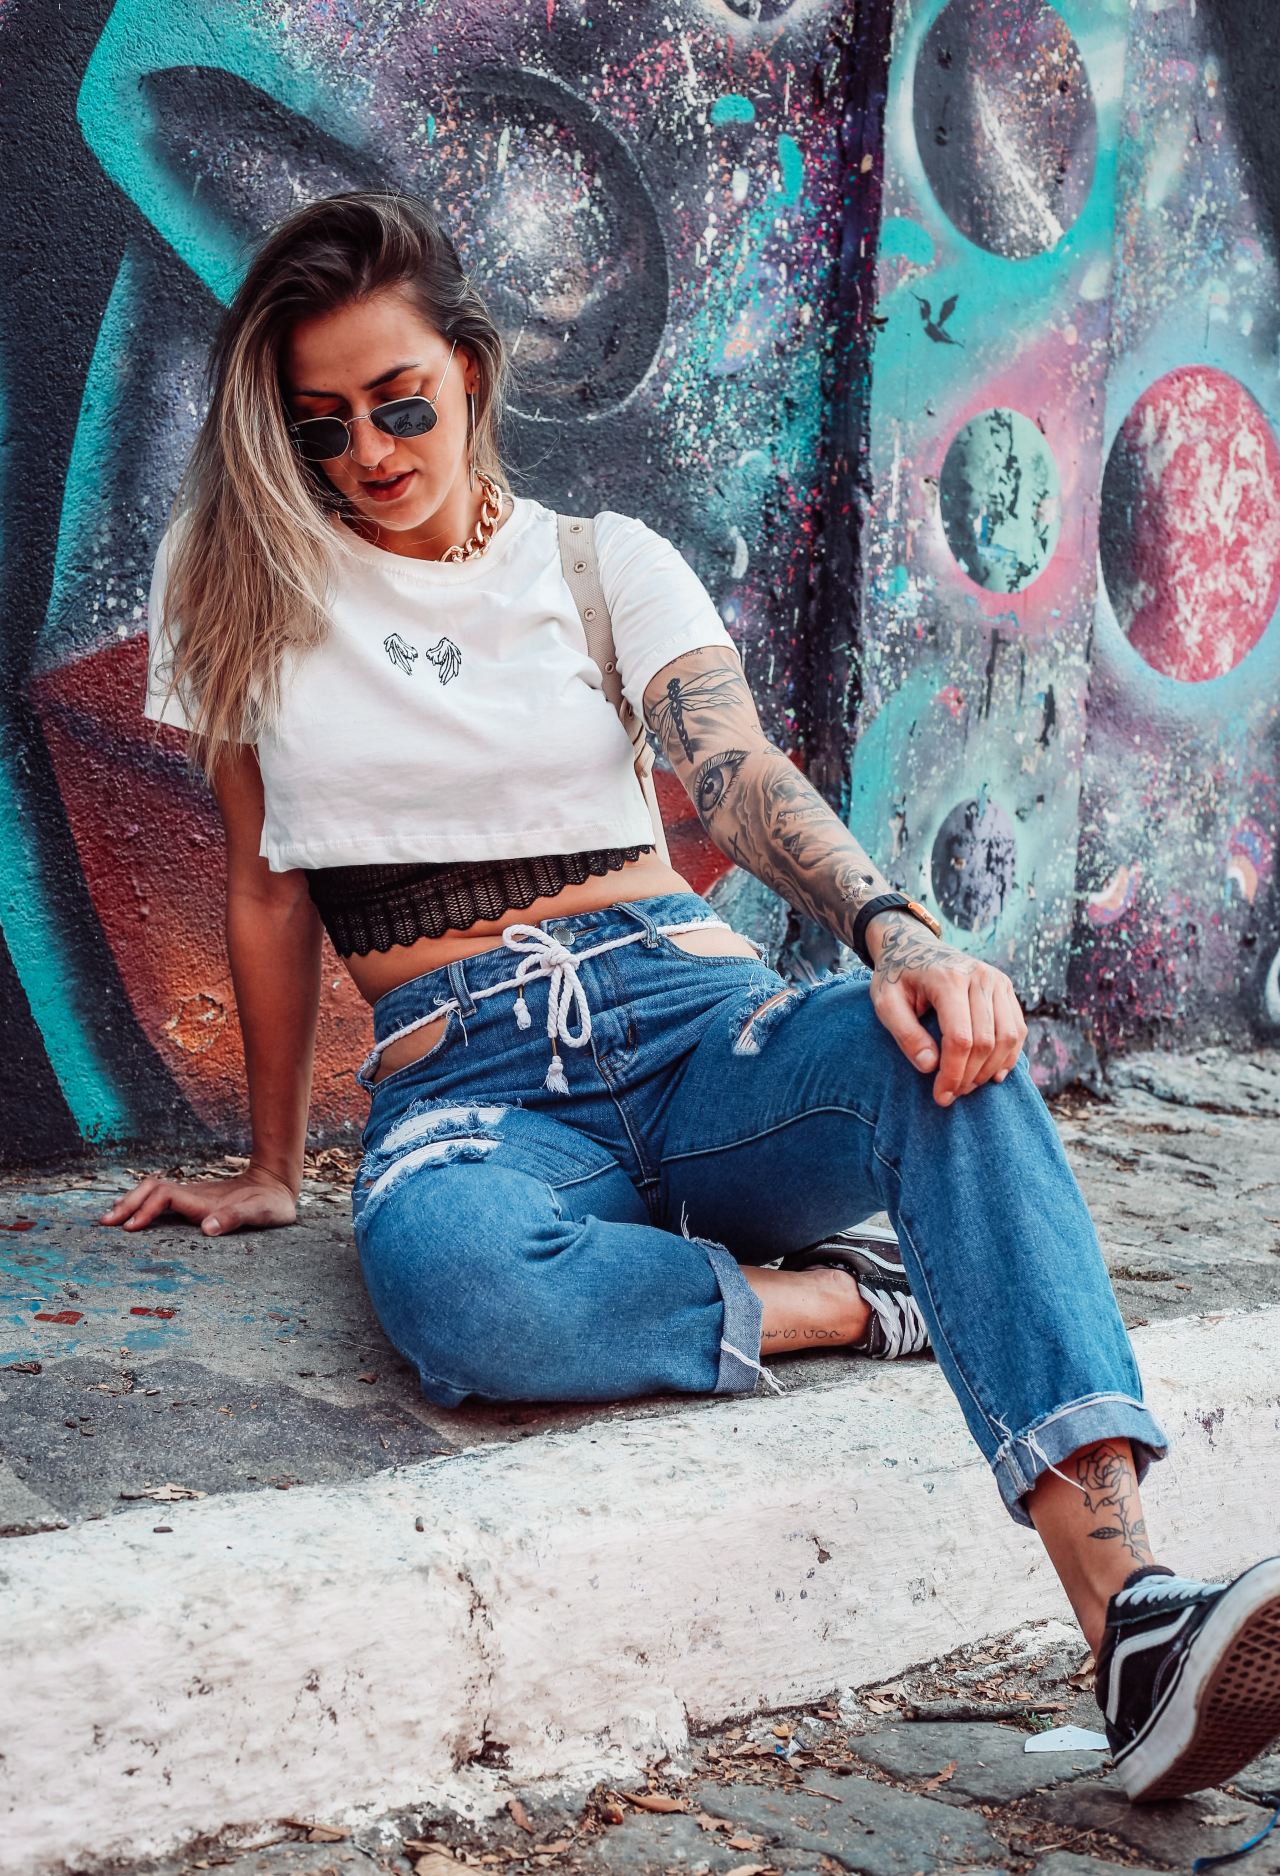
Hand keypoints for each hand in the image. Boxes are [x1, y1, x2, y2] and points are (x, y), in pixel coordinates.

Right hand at [98, 1163, 298, 1235]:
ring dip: (131, 1202)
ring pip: (153, 1192)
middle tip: (105, 1222)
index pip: (164, 1198)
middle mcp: (193, 1195)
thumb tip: (206, 1228)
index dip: (146, 1210)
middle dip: (128, 1203)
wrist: (277, 1185)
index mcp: (203, 1199)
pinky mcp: (194, 1201)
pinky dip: (143, 1204)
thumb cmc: (270, 1204)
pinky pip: (161, 1199)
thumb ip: (234, 1218)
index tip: (130, 1228)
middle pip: (151, 1190)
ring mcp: (192, 1196)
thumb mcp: (259, 1213)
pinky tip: (134, 1215)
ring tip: (110, 1217)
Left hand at [866, 911, 1027, 1105]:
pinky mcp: (1005, 986)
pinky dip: (1008, 1056)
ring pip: (1007, 1037)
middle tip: (951, 1094)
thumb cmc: (896, 977)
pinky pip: (1017, 1028)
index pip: (960, 1039)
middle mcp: (979, 977)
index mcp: (948, 979)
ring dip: (990, 1070)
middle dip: (969, 1076)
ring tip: (967, 1085)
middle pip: (986, 1041)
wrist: (913, 945)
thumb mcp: (885, 1003)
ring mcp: (996, 980)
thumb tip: (930, 1067)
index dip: (953, 1073)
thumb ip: (905, 1034)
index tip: (940, 1096)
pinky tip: (991, 1074)